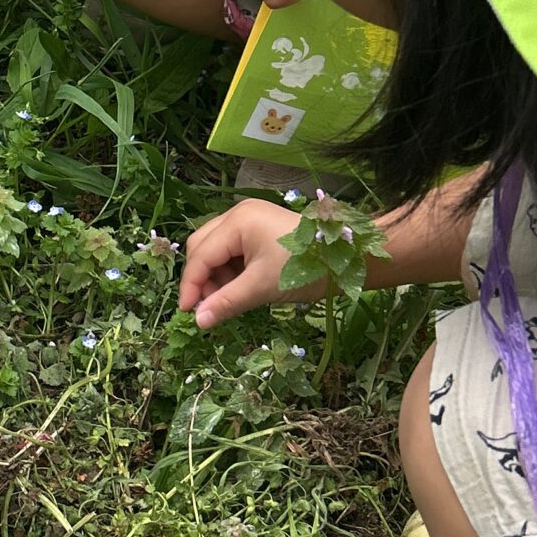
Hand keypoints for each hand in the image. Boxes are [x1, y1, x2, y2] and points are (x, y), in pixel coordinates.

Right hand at [179, 197, 313, 327]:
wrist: (348, 258)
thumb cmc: (305, 268)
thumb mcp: (262, 287)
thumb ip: (226, 302)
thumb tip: (198, 322)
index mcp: (238, 221)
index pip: (200, 254)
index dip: (191, 285)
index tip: (188, 314)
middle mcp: (239, 214)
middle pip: (203, 246)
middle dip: (202, 278)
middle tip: (210, 306)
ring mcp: (250, 219)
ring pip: (216, 248)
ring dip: (216, 276)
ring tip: (229, 299)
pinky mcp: (260, 228)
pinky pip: (233, 249)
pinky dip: (231, 270)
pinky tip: (241, 288)